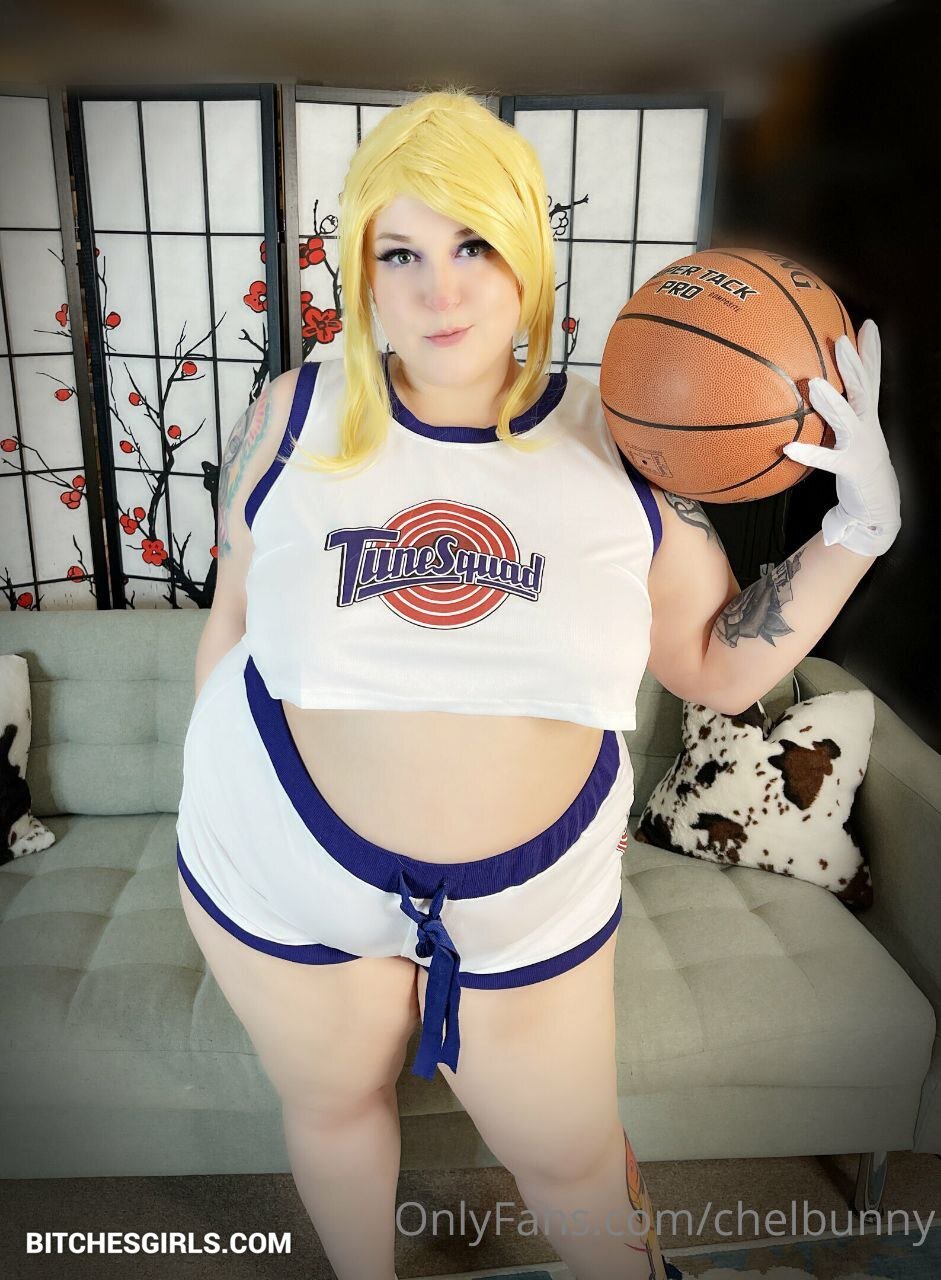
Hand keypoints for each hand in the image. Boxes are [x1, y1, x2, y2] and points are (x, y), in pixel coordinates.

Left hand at [782, 319, 900, 556]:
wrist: (876, 504)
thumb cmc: (858, 463)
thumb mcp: (851, 434)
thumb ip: (836, 414)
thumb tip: (812, 393)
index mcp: (867, 414)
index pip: (870, 377)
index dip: (871, 352)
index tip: (868, 325)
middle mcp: (868, 425)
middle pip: (863, 388)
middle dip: (855, 364)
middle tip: (842, 341)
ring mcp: (861, 445)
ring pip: (847, 419)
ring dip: (831, 402)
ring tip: (814, 386)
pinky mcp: (851, 468)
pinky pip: (827, 459)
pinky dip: (809, 453)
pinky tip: (789, 448)